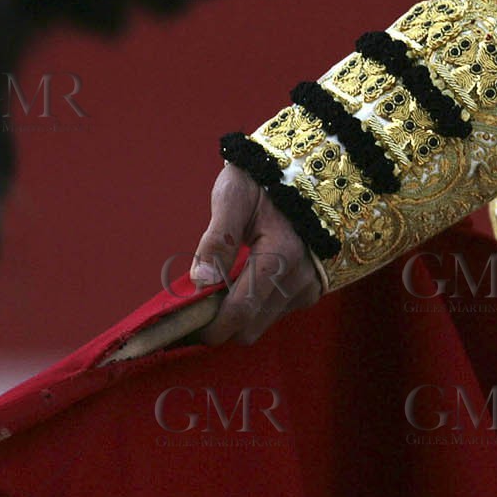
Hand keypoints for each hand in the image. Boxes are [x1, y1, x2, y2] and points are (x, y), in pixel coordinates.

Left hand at [189, 163, 325, 346]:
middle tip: (195, 305)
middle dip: (220, 323)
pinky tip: (242, 281)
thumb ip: (217, 240)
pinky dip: (254, 305)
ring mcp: (308, 284)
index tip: (184, 328)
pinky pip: (275, 312)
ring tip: (216, 289)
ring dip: (236, 315)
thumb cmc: (263, 178)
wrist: (306, 169)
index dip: (211, 327)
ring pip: (261, 323)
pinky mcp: (312, 287)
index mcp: (281, 253)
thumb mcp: (233, 196)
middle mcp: (300, 277)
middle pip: (250, 327)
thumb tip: (200, 282)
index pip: (241, 310)